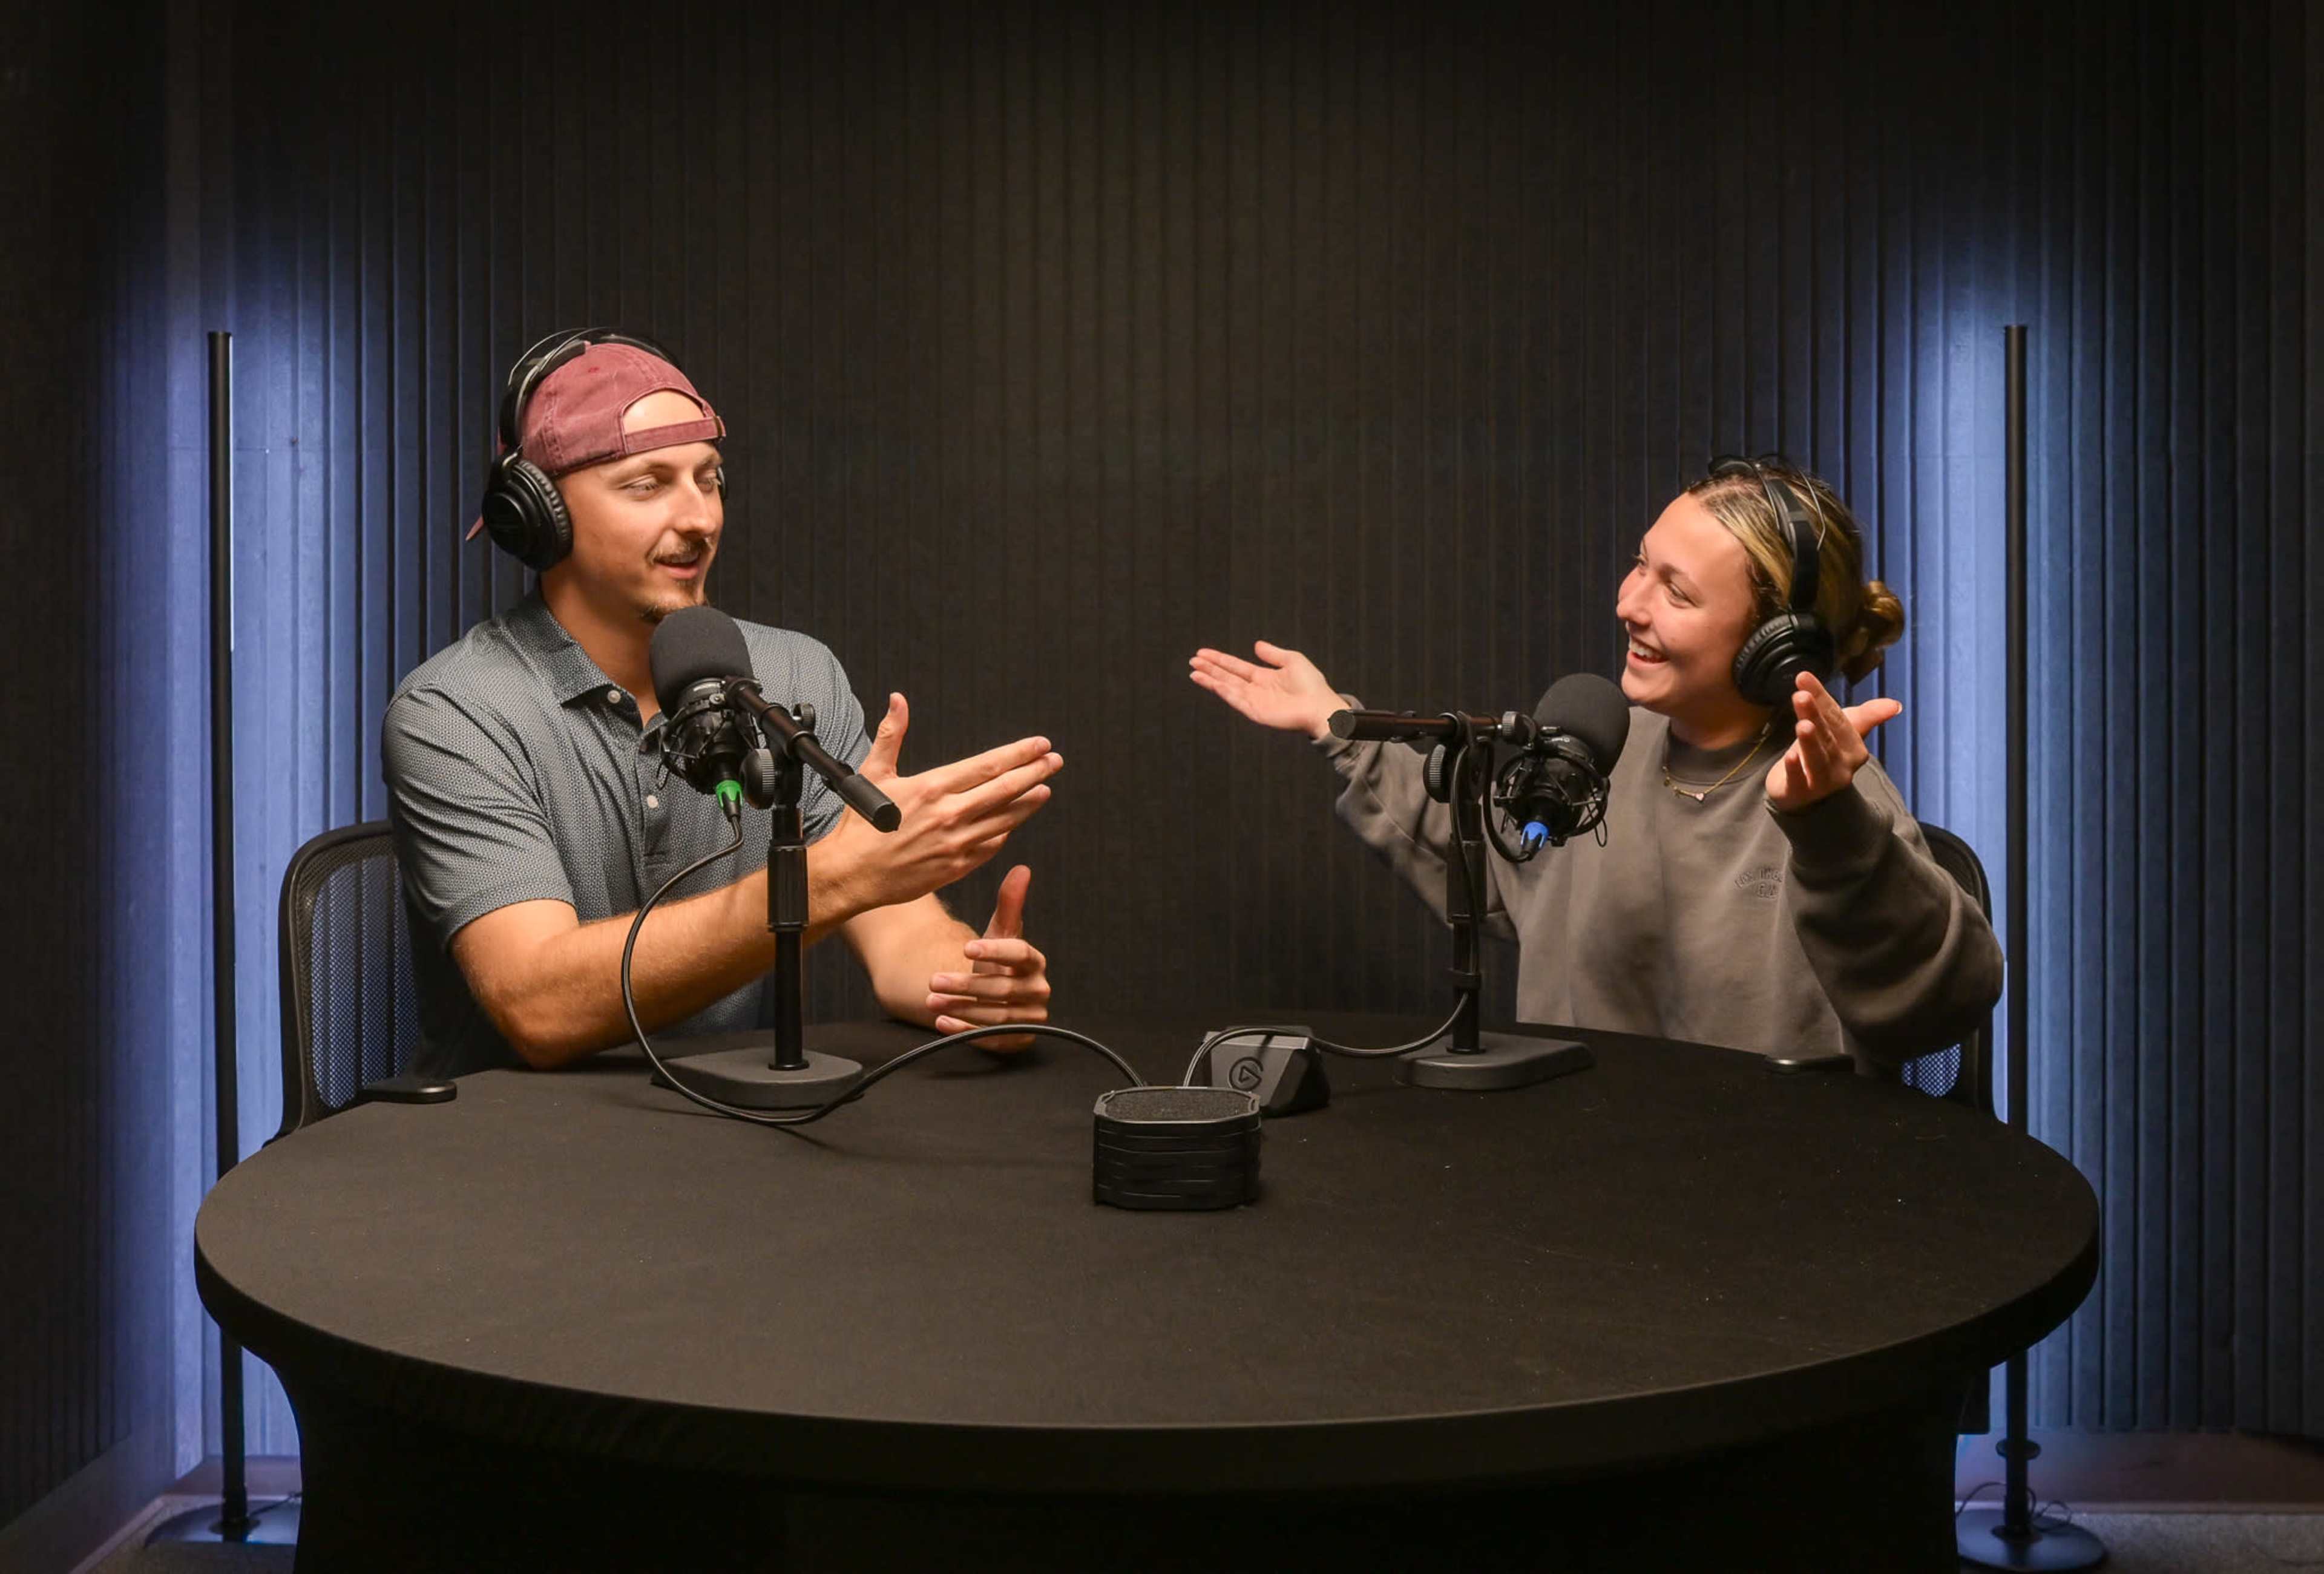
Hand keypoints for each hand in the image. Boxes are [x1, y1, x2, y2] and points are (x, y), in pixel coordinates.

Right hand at [820, 694, 1061, 916]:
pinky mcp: (957, 867)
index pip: (988, 765)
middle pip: (1005, 789)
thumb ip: (892, 734)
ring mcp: (957, 843)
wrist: (852, 875)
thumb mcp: (873, 772)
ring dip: (1029, 803)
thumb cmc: (860, 825)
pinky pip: (991, 846)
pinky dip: (1004, 832)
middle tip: (1055, 761)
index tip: (1040, 745)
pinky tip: (1013, 823)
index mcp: (932, 787)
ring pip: (1005, 819)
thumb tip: (899, 700)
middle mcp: (950, 814)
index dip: (1019, 754)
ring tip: (1045, 789)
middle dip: (1034, 772)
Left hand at [926, 865, 1049, 1051]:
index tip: (966, 947)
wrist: (996, 996)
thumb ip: (1010, 902)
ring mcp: (1030, 1017)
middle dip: (966, 985)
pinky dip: (965, 1031)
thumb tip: (1021, 869)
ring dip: (961, 1008)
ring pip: (995, 1014)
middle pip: (1003, 988)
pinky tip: (942, 1023)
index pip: (1020, 953)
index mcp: (1035, 961)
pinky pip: (991, 1037)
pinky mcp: (1016, 1039)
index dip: (994, 950)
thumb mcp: (1001, 933)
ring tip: (932, 1000)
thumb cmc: (998, 962)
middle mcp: (1038, 989)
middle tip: (934, 980)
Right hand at [1188, 641, 1342, 739]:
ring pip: (1226, 688)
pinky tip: (1211, 683)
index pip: (1236, 667)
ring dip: (1210, 680)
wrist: (1319, 705)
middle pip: (1227, 677)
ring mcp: (1254, 701)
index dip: (1219, 659)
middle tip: (1193, 660)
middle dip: (1210, 668)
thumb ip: (1272, 653)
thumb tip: (1256, 645)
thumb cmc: (1311, 684)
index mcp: (1263, 677)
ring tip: (1194, 671)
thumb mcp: (1292, 660)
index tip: (1203, 653)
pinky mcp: (1255, 712)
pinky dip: (1222, 691)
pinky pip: (1235, 699)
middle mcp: (1255, 689)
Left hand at [1762, 671, 1902, 812]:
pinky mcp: (1800, 792)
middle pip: (1827, 736)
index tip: (1803, 677)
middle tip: (1801, 696)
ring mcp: (1823, 782)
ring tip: (1802, 725)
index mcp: (1854, 748)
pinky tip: (1789, 757)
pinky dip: (1795, 769)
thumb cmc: (1825, 754)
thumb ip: (1867, 715)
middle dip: (1815, 715)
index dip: (1821, 698)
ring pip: (1817, 759)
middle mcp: (1842, 766)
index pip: (1838, 719)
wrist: (1804, 793)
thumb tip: (1896, 704)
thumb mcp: (1844, 731)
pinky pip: (1799, 781)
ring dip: (1810, 742)